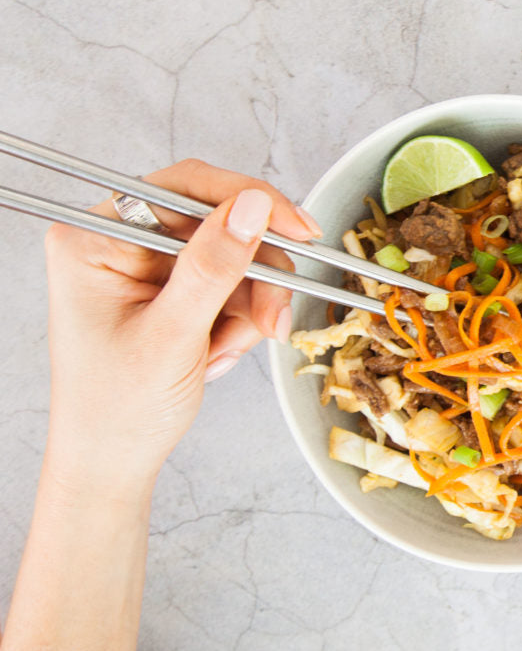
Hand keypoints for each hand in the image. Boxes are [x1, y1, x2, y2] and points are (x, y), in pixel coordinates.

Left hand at [42, 159, 320, 487]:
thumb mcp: (171, 335)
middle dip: (254, 276)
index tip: (297, 227)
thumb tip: (254, 206)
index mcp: (95, 239)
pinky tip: (217, 354)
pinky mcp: (173, 290)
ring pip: (235, 257)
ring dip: (248, 307)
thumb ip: (214, 266)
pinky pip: (233, 285)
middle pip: (218, 224)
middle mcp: (120, 242)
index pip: (182, 189)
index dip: (247, 200)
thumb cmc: (116, 408)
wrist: (113, 460)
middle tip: (273, 320)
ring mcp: (148, 266)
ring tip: (225, 353)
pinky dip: (239, 321)